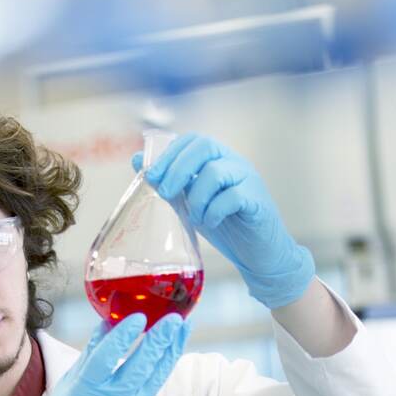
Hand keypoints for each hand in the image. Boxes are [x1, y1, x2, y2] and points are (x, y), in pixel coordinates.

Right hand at [16, 313, 189, 395]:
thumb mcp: (68, 385)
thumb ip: (91, 354)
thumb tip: (109, 323)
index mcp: (84, 393)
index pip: (105, 361)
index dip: (123, 338)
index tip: (139, 317)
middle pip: (139, 370)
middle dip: (160, 341)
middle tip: (175, 318)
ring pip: (155, 381)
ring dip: (170, 352)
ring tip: (182, 328)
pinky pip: (150, 393)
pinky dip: (160, 371)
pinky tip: (169, 352)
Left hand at [133, 134, 314, 308]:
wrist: (258, 255)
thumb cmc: (225, 227)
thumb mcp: (190, 203)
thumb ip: (170, 182)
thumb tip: (136, 159)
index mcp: (218, 159)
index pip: (192, 140)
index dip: (169, 153)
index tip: (150, 175)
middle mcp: (235, 163)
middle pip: (204, 146)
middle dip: (178, 169)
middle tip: (165, 193)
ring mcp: (249, 180)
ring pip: (215, 172)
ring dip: (196, 197)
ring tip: (195, 217)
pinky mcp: (257, 201)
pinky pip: (232, 196)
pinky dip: (214, 211)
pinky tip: (210, 223)